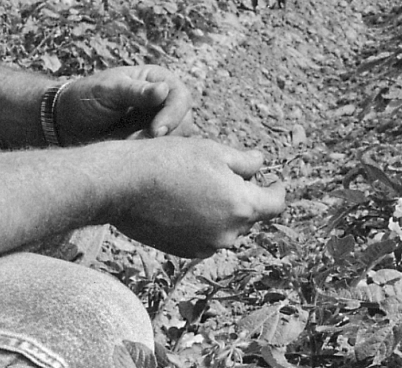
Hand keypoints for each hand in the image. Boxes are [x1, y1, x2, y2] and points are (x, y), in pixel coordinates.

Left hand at [55, 64, 198, 144]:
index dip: (173, 114)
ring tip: (130, 148)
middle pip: (184, 120)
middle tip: (138, 143)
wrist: (63, 124)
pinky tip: (133, 158)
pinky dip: (152, 158)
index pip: (180, 97)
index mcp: (156, 80)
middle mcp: (163, 101)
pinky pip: (164, 153)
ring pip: (177, 139)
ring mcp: (158, 122)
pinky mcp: (151, 143)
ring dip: (158, 148)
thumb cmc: (83, 99)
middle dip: (166, 135)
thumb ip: (136, 91)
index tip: (156, 131)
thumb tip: (164, 89)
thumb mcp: (107, 91)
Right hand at [111, 139, 287, 256]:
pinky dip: (204, 222)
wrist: (124, 185)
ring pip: (227, 227)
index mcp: (242, 207)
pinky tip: (186, 202)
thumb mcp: (215, 151)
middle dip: (246, 197)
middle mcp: (228, 233)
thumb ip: (246, 162)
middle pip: (250, 216)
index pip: (275, 204)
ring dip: (224, 211)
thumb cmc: (171, 161)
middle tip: (229, 175)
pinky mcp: (184, 251)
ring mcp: (205, 246)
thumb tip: (262, 164)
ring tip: (202, 186)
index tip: (274, 181)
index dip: (277, 189)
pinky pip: (206, 237)